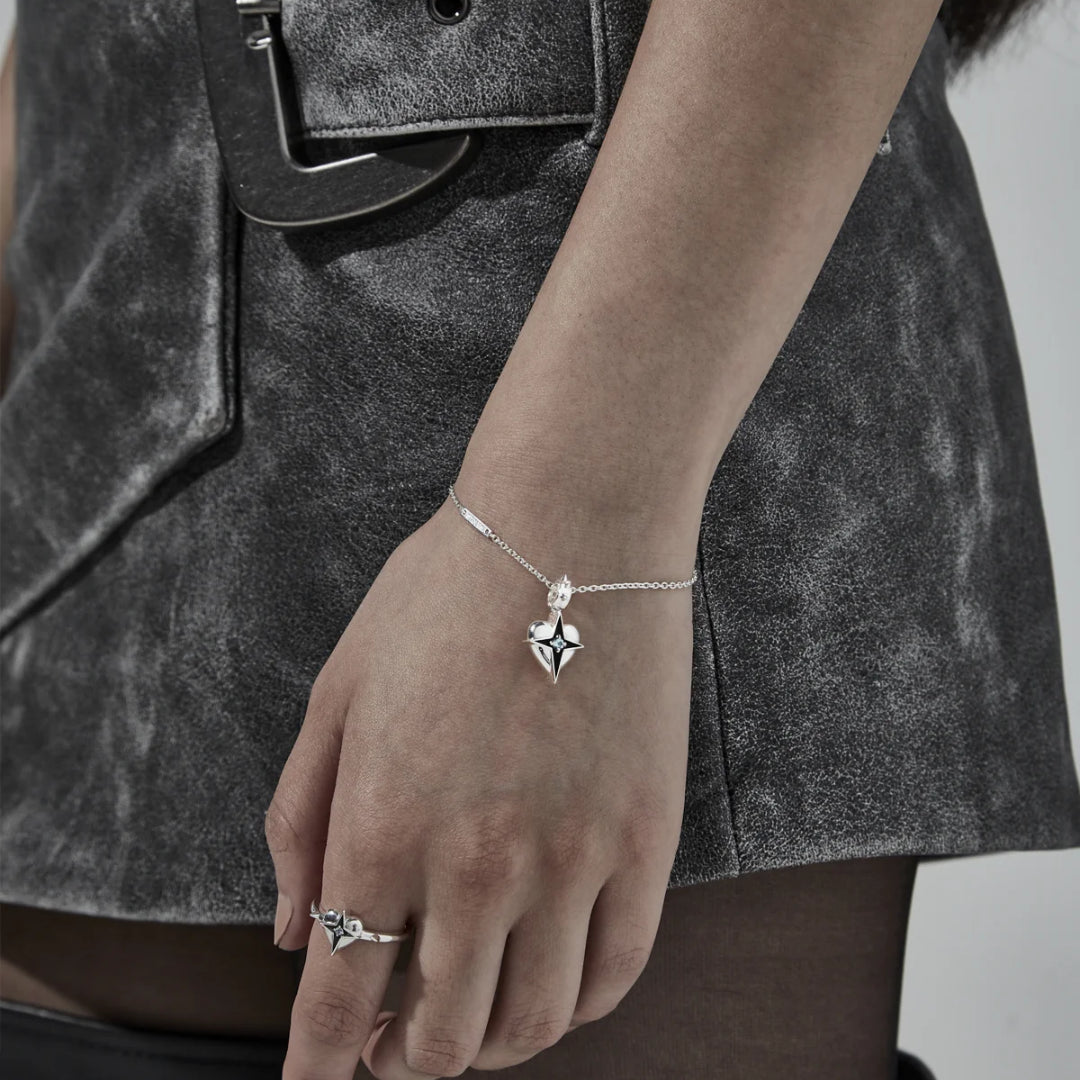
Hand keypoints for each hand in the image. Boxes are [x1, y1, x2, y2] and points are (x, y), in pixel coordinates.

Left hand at [268, 491, 694, 1078]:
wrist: (572, 527)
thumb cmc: (446, 593)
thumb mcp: (338, 690)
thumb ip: (301, 819)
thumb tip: (288, 928)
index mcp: (384, 828)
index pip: (337, 999)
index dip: (317, 1068)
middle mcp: (478, 867)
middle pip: (435, 1039)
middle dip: (395, 1062)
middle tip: (386, 1040)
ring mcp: (573, 861)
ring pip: (530, 1027)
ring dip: (486, 1048)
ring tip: (467, 1019)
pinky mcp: (645, 842)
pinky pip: (615, 974)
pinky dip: (574, 1009)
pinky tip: (550, 986)